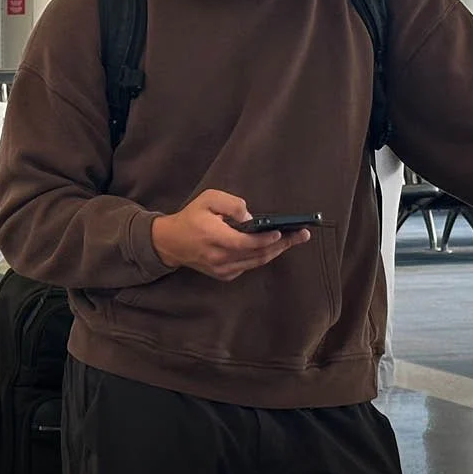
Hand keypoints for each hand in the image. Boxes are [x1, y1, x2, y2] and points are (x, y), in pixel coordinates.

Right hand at [150, 189, 310, 281]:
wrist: (170, 243)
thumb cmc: (191, 217)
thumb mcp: (208, 199)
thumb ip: (230, 204)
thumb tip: (250, 217)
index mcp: (214, 237)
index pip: (246, 242)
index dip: (267, 239)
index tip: (283, 232)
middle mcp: (219, 257)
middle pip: (257, 254)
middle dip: (282, 244)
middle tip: (302, 235)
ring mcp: (221, 269)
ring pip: (255, 263)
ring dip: (275, 252)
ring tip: (293, 241)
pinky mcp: (222, 274)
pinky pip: (247, 267)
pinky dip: (260, 258)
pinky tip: (271, 248)